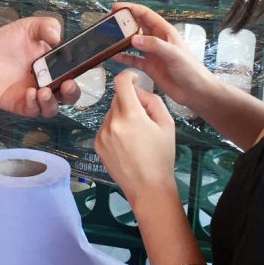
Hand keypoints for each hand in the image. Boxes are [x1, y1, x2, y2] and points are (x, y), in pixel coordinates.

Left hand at [0, 16, 80, 117]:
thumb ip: (45, 26)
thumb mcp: (28, 27)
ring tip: (44, 91)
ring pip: (51, 108)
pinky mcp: (19, 104)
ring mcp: (33, 95)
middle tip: (67, 84)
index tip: (80, 67)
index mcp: (55, 65)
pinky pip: (32, 110)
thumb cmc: (6, 41)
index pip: (74, 72)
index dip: (81, 72)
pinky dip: (33, 104)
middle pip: (68, 96)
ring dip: (52, 102)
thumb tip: (58, 37)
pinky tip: (29, 93)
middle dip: (72, 93)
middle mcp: (48, 82)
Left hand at [95, 71, 177, 204]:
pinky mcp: (97, 144)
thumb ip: (152, 101)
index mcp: (131, 116)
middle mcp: (112, 123)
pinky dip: (114, 128)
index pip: (121, 82)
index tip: (134, 80)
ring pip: (111, 113)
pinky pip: (105, 126)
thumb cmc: (161, 156)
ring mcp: (102, 134)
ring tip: (135, 135)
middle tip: (143, 117)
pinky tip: (126, 143)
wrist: (148, 187)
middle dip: (130, 101)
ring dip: (121, 116)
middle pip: (117, 98)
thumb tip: (138, 91)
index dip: (128, 76)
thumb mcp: (166, 124)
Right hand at [111, 2, 212, 107]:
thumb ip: (154, 45)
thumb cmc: (190, 70)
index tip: (115, 7)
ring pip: (132, 42)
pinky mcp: (149, 66)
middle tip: (107, 22)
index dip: (130, 8)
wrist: (196, 92)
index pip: (145, 14)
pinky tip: (112, 55)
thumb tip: (133, 39)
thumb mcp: (173, 54)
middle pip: (136, 26)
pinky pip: (132, 59)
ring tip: (106, 37)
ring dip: (120, 39)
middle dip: (123, 22)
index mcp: (164, 31)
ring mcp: (152, 53)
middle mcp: (156, 40)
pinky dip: (123, 56)